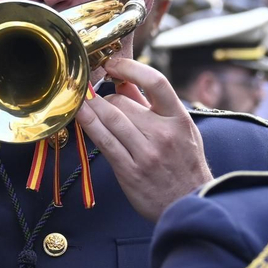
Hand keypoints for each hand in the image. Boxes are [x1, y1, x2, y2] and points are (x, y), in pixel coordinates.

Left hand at [75, 57, 210, 222]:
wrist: (188, 203)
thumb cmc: (185, 164)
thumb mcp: (180, 129)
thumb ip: (152, 104)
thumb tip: (124, 79)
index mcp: (179, 119)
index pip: (156, 81)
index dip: (130, 67)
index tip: (114, 64)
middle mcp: (163, 134)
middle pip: (123, 102)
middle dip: (106, 97)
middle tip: (97, 96)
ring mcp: (146, 153)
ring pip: (110, 118)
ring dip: (92, 106)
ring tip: (82, 98)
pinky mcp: (129, 170)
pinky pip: (103, 141)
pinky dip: (88, 124)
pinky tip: (79, 114)